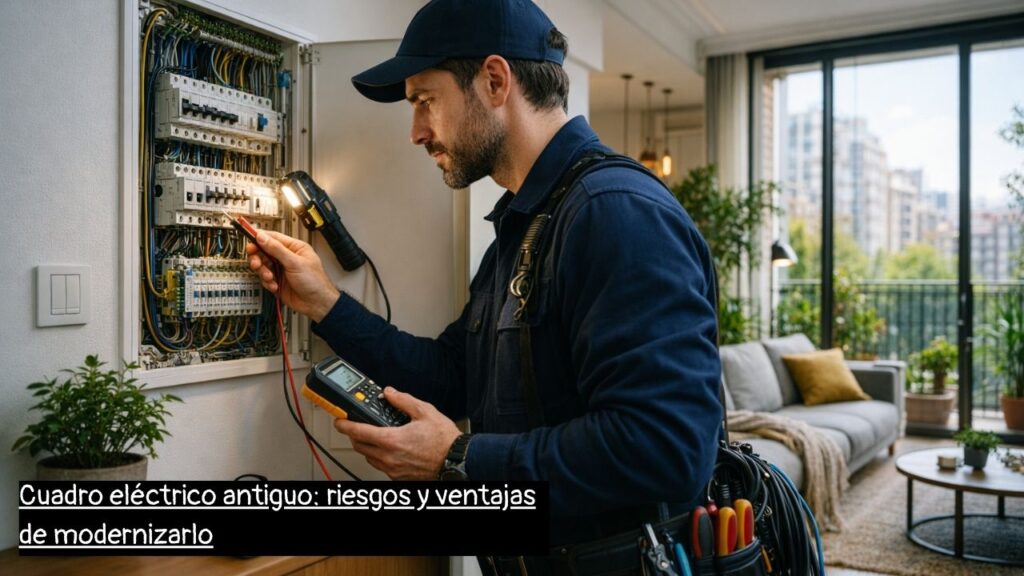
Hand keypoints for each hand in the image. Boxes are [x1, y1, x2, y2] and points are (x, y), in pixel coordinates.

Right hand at [246, 231, 339, 321]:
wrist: (316, 304)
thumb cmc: (315, 282)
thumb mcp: (295, 263)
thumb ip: (277, 249)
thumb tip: (263, 237)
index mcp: (294, 248)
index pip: (273, 238)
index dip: (260, 238)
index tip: (249, 240)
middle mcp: (286, 257)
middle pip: (264, 251)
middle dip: (258, 257)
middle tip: (257, 263)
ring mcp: (281, 269)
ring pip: (262, 265)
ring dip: (263, 272)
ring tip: (270, 277)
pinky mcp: (277, 281)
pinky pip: (264, 279)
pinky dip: (268, 282)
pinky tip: (275, 286)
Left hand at [333, 387, 462, 479]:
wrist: (456, 460)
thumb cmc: (444, 440)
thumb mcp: (424, 411)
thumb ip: (403, 400)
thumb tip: (390, 393)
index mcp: (391, 439)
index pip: (358, 432)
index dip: (344, 424)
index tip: (339, 420)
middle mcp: (388, 457)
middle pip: (359, 446)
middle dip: (355, 435)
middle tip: (357, 425)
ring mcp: (392, 469)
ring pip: (368, 458)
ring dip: (367, 447)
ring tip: (375, 436)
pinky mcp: (398, 477)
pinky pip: (381, 467)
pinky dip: (379, 457)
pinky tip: (390, 449)